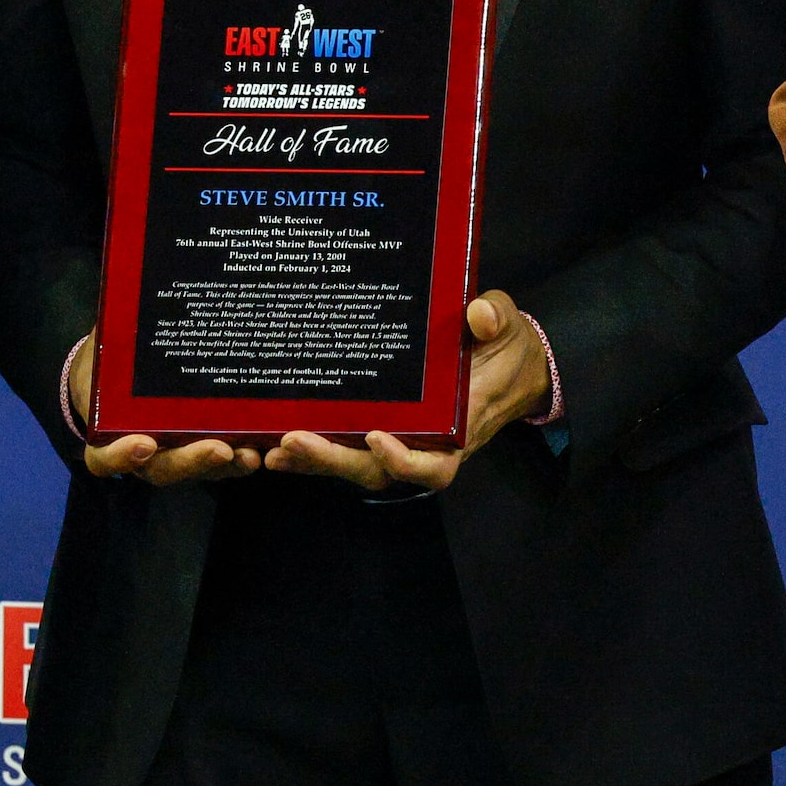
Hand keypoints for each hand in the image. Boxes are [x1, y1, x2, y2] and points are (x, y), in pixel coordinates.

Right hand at [73, 332, 259, 485]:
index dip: (121, 456)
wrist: (116, 374)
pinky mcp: (202, 445)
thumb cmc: (110, 361)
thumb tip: (128, 283)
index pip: (106, 458)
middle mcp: (143, 452)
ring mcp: (175, 452)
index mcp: (108, 433)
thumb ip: (114, 328)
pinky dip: (241, 454)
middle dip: (192, 461)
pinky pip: (221, 458)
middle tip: (219, 448)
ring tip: (252, 452)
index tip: (144, 443)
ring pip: (199, 470)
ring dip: (226, 465)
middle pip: (164, 469)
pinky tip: (266, 440)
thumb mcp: (106, 345)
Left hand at [265, 291, 551, 491]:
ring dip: (316, 460)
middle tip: (293, 441)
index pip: (433, 464)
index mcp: (460, 425)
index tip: (376, 437)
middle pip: (379, 470)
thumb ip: (495, 318)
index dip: (403, 462)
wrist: (510, 361)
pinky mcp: (383, 427)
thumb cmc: (507, 346)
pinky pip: (348, 447)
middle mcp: (427, 442)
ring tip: (274, 449)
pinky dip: (315, 452)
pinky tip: (277, 446)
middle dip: (335, 460)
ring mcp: (403, 438)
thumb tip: (478, 316)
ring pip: (357, 464)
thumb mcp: (508, 325)